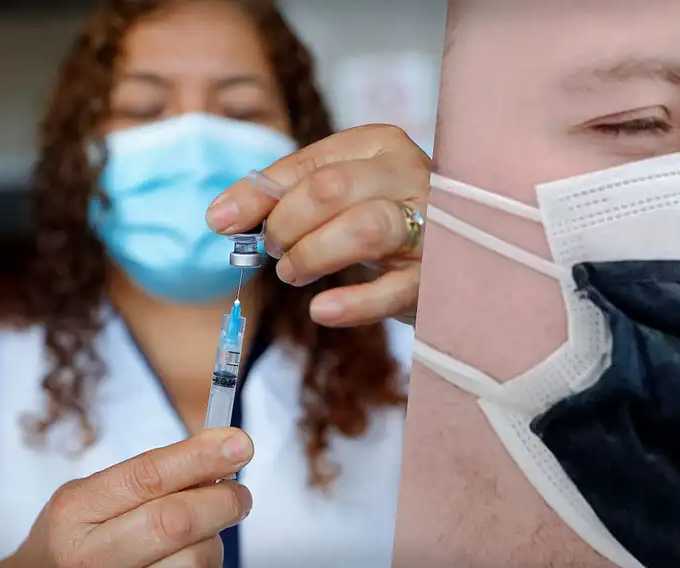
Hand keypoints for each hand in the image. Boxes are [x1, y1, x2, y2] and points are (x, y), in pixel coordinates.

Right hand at [0, 428, 253, 567]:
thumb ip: (149, 476)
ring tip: (205, 536)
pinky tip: (190, 565)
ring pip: (195, 564)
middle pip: (176, 522)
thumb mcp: (93, 497)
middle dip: (222, 501)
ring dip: (215, 544)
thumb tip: (220, 452)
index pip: (147, 476)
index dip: (200, 457)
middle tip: (240, 495)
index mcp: (75, 512)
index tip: (240, 443)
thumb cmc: (78, 539)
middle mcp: (86, 560)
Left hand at [206, 124, 429, 327]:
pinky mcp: (439, 276)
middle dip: (287, 223)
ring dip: (314, 254)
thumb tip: (221, 217)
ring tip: (294, 273)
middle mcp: (411, 174)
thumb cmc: (387, 225)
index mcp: (381, 146)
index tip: (220, 221)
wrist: (459, 262)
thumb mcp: (342, 200)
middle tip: (274, 251)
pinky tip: (321, 309)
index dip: (258, 193)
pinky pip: (394, 289)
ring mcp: (432, 225)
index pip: (310, 162)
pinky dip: (352, 303)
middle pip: (331, 189)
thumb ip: (287, 199)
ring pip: (364, 227)